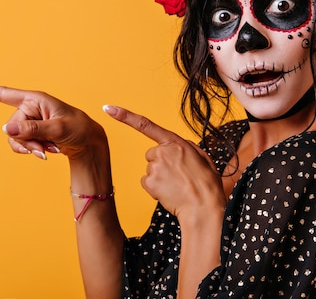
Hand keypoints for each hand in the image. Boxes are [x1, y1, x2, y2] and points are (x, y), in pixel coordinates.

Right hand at [0, 83, 107, 160]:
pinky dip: (32, 150)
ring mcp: (30, 121)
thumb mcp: (58, 129)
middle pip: (12, 127)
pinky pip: (21, 144)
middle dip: (27, 141)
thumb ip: (32, 129)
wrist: (88, 142)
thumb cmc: (78, 129)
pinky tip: (48, 151)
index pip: (3, 94)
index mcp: (35, 99)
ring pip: (15, 139)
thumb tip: (5, 129)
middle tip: (46, 149)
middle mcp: (29, 108)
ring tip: (50, 150)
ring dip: (31, 148)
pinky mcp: (32, 132)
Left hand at [103, 105, 224, 219]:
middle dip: (161, 164)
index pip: (146, 125)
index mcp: (176, 142)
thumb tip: (176, 146)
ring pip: (150, 170)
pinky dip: (155, 188)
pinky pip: (147, 183)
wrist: (204, 206)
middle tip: (178, 176)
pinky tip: (169, 192)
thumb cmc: (206, 184)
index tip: (109, 109)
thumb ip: (186, 147)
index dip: (125, 116)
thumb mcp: (202, 157)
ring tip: (177, 185)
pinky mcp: (149, 182)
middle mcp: (162, 151)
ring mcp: (155, 167)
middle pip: (152, 155)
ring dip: (160, 177)